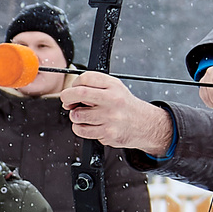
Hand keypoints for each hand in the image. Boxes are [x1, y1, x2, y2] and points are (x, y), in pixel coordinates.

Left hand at [58, 70, 173, 154]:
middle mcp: (112, 100)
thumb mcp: (115, 89)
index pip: (85, 78)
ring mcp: (110, 118)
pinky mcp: (107, 133)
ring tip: (86, 116)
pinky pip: (81, 131)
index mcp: (113, 86)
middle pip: (78, 93)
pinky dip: (80, 129)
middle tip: (68, 102)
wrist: (146, 125)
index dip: (74, 84)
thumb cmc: (125, 107)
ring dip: (75, 116)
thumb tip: (68, 95)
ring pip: (77, 115)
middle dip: (66, 97)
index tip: (74, 89)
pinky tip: (90, 126)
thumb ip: (93, 87)